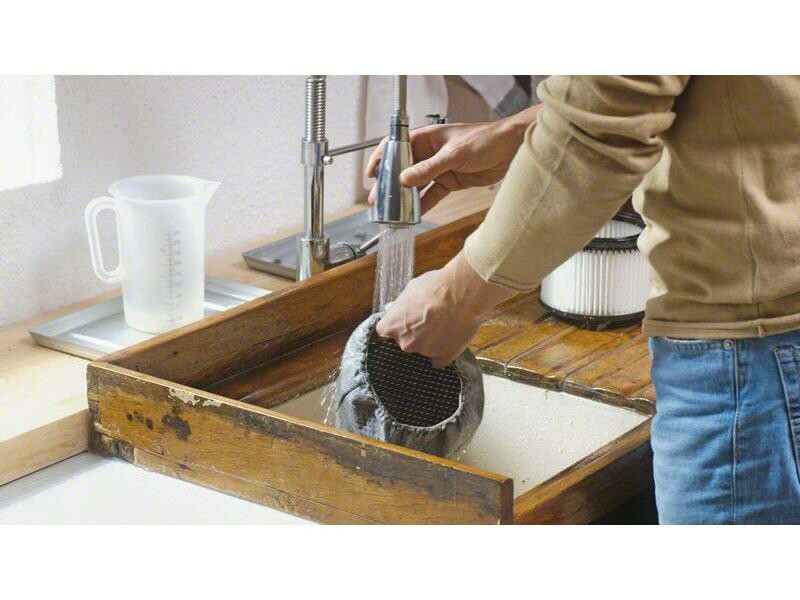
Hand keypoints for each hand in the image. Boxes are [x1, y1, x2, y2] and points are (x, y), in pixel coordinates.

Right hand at [365, 105, 540, 212]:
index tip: (371, 174)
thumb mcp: (454, 154)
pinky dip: (424, 204)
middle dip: (390, 183)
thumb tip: (405, 179)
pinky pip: (432, 194)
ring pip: (416, 184)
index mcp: (428, 137)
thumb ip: (429, 168)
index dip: (382, 158)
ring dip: (405, 197)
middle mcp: (430, 152)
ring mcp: (440, 168)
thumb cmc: (486, 139)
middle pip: (404, 168)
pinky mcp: (451, 181)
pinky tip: (414, 214)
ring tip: (393, 211)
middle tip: (378, 199)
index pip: (397, 146)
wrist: (511, 148)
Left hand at [376, 251, 515, 367]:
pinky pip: (439, 359)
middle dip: (413, 332)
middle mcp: (405, 342)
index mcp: (392, 325)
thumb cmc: (436, 287)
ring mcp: (424, 351)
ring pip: (423, 349)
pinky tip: (449, 340)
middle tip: (427, 320)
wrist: (464, 294)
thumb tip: (392, 308)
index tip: (403, 319)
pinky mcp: (443, 357)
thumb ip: (400, 304)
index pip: (385, 331)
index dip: (395, 324)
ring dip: (429, 341)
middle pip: (404, 341)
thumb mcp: (412, 288)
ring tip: (444, 325)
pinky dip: (442, 352)